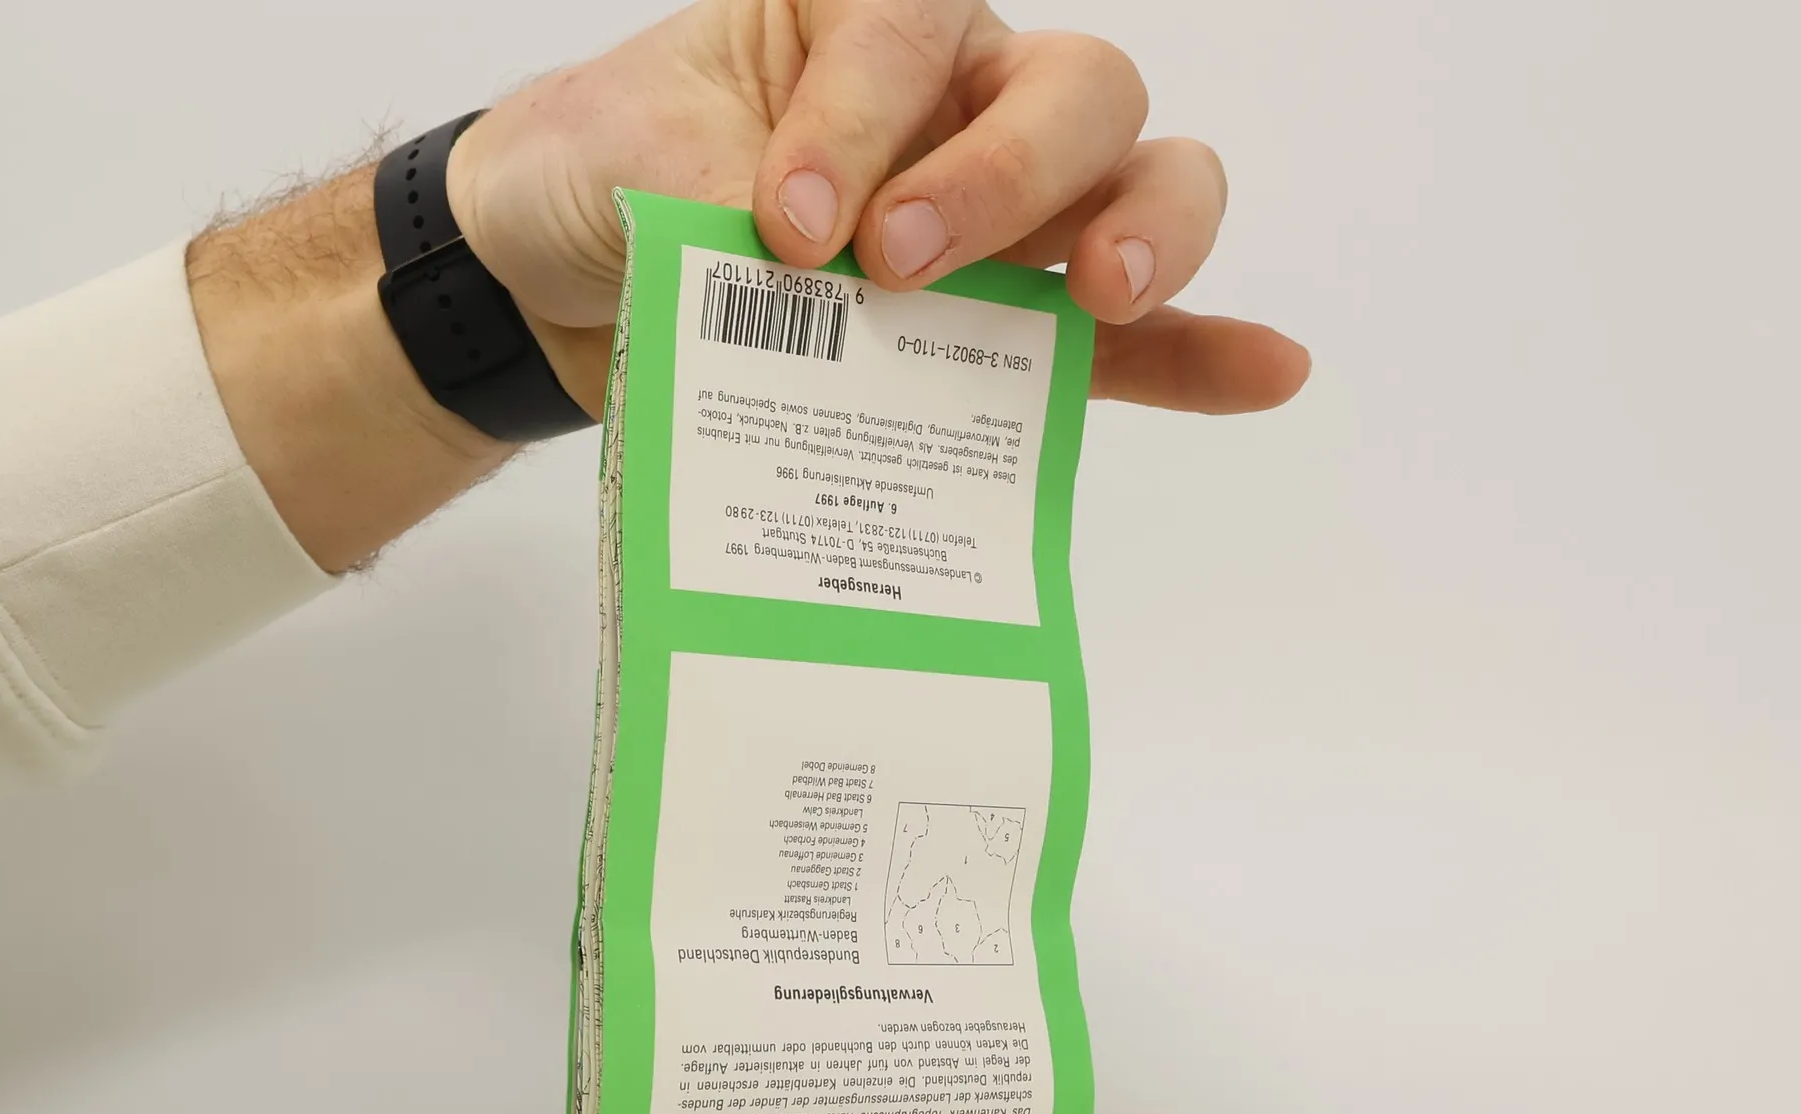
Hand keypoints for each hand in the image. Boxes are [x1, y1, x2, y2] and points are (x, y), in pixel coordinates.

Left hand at [452, 0, 1309, 415]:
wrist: (551, 276)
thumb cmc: (600, 177)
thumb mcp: (638, 163)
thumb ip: (731, 208)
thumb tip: (814, 298)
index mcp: (860, 19)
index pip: (916, 29)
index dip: (866, 120)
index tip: (786, 217)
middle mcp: (954, 102)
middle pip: (1076, 96)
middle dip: (1012, 176)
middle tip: (902, 267)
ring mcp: (995, 220)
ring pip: (1132, 187)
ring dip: (1144, 236)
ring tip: (1108, 296)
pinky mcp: (996, 338)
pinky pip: (1122, 342)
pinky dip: (1196, 351)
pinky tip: (1270, 370)